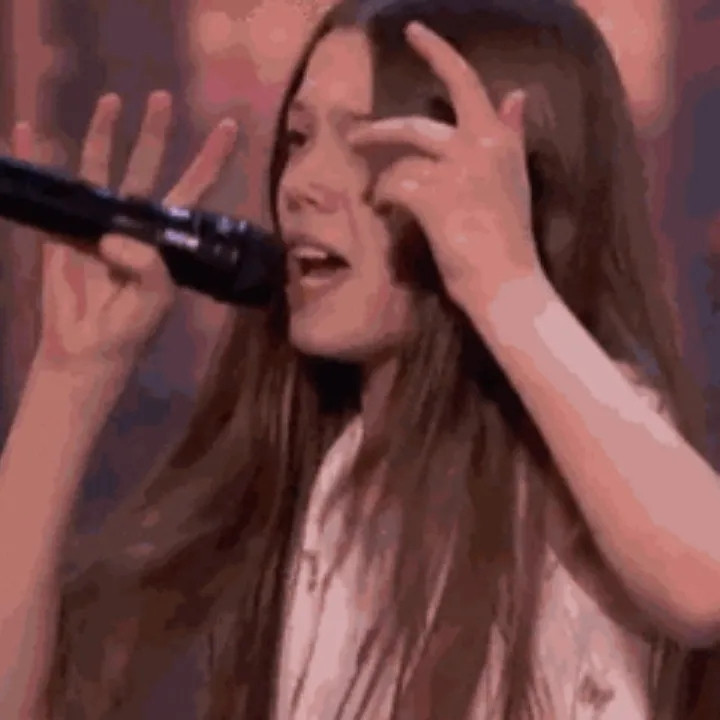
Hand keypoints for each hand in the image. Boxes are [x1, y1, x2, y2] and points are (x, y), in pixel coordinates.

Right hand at [11, 91, 237, 376]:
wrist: (87, 352)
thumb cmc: (130, 330)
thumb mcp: (154, 301)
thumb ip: (147, 267)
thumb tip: (113, 235)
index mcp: (166, 238)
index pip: (193, 191)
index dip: (210, 160)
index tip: (227, 126)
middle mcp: (136, 223)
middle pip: (148, 168)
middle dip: (156, 134)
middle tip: (162, 98)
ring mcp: (98, 223)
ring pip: (102, 169)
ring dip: (104, 134)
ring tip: (111, 101)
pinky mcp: (62, 231)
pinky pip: (50, 191)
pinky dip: (36, 159)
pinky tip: (27, 130)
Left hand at [347, 21, 543, 314]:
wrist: (509, 284)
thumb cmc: (510, 240)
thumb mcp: (515, 181)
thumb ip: (512, 137)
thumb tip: (516, 95)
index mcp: (500, 141)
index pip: (467, 83)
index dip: (438, 53)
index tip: (413, 31)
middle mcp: (479, 147)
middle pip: (417, 126)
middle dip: (380, 131)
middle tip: (355, 137)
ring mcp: (455, 172)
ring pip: (401, 161)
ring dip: (381, 178)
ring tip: (372, 194)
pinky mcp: (434, 198)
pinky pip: (394, 187)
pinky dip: (384, 199)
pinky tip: (384, 213)